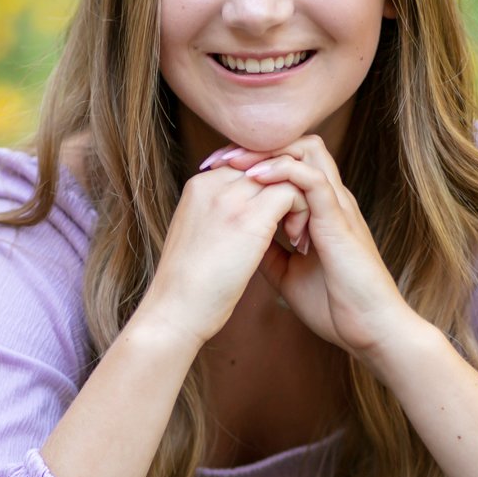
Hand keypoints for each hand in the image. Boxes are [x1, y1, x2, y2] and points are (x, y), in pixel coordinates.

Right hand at [142, 153, 309, 346]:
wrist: (174, 312)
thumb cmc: (187, 287)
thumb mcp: (199, 237)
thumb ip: (218, 216)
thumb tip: (245, 218)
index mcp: (199, 186)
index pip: (248, 165)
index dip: (269, 188)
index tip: (277, 220)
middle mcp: (213, 183)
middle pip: (266, 164)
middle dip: (286, 191)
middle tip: (293, 227)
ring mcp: (230, 198)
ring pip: (283, 174)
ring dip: (298, 202)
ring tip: (297, 237)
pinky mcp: (250, 217)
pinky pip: (292, 192)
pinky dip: (303, 213)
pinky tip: (297, 242)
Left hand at [200, 137, 415, 358]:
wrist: (366, 330)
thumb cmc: (333, 306)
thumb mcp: (286, 274)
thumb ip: (268, 251)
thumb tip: (239, 240)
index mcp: (319, 210)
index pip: (288, 162)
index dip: (252, 158)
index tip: (215, 167)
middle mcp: (330, 200)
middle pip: (297, 145)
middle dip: (257, 145)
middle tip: (222, 158)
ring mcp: (337, 206)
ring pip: (306, 151)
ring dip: (267, 152)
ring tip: (234, 162)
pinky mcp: (340, 220)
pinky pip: (313, 179)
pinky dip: (283, 171)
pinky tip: (256, 178)